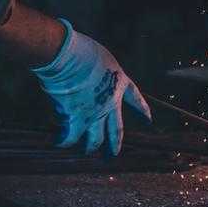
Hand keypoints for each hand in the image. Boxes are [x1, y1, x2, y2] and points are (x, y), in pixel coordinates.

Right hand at [31, 20, 150, 154]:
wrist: (68, 57)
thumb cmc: (81, 51)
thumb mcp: (101, 59)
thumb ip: (99, 74)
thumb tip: (88, 82)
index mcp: (119, 83)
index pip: (135, 99)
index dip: (142, 110)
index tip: (149, 120)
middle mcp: (110, 102)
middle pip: (116, 129)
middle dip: (115, 144)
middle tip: (113, 155)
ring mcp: (94, 113)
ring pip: (95, 140)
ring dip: (90, 148)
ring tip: (86, 152)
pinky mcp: (76, 119)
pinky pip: (70, 136)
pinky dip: (63, 140)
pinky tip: (58, 143)